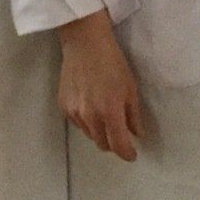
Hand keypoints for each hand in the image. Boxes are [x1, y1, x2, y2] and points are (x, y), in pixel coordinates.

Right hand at [57, 11, 146, 160]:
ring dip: (100, 132)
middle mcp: (90, 116)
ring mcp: (74, 113)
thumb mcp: (130, 87)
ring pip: (90, 134)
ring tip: (106, 117)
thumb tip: (136, 134)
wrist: (85, 44)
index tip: (132, 155)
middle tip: (121, 135)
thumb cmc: (113, 62)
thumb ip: (133, 114)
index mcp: (110, 112)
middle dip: (113, 143)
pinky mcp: (63, 106)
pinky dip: (87, 121)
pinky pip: (78, 123)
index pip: (118, 144)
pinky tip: (91, 106)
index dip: (127, 153)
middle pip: (102, 144)